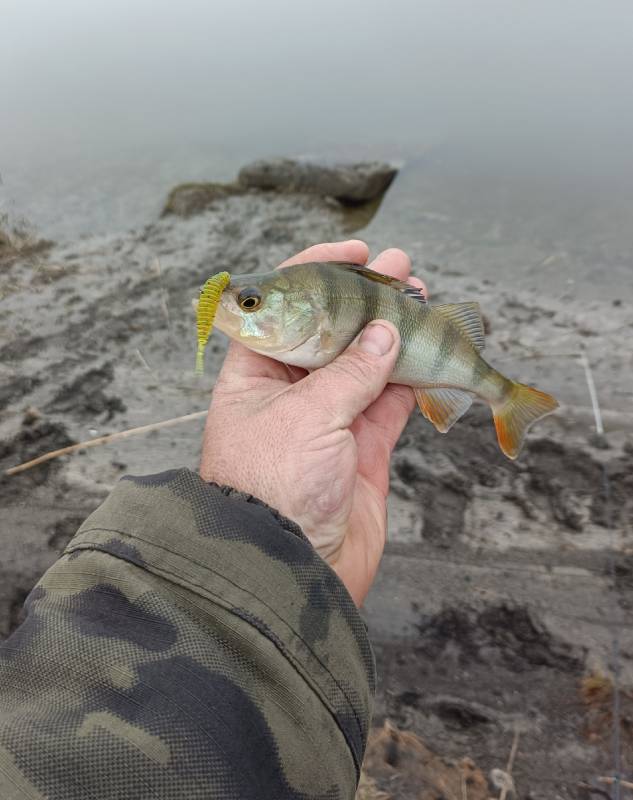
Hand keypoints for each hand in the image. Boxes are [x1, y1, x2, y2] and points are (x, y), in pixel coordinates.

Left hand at [199, 240, 424, 605]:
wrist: (289, 569)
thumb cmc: (272, 488)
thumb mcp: (307, 415)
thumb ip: (353, 371)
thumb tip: (387, 333)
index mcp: (256, 372)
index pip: (284, 306)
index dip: (316, 272)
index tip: (355, 251)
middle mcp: (291, 391)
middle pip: (332, 331)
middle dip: (365, 298)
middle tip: (403, 269)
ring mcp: (329, 419)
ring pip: (366, 363)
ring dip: (394, 332)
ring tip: (422, 298)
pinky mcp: (361, 448)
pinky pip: (390, 402)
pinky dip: (410, 377)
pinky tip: (425, 349)